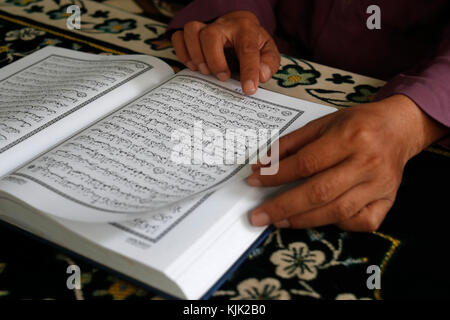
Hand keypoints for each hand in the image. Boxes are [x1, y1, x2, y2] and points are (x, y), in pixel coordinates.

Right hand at [171, 10, 279, 94]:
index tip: (249, 89)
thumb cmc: (252, 42)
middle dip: (215, 61)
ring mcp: (205, 27)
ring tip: (206, 71)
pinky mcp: (193, 34)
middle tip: (223, 77)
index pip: (247, 48)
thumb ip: (268, 64)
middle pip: (210, 35)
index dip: (249, 71)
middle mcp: (223, 24)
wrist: (239, 27)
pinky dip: (182, 53)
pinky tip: (194, 66)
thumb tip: (261, 75)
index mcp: (246, 28)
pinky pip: (178, 38)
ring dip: (196, 55)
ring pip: (191, 31)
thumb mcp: (268, 52)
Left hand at [247, 95, 449, 231]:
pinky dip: (337, 224)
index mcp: (350, 137)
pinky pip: (361, 221)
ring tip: (277, 221)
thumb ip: (292, 143)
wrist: (400, 128)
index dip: (276, 175)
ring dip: (302, 220)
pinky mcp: (388, 201)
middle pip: (319, 192)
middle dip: (283, 206)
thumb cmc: (358, 123)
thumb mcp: (323, 123)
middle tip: (258, 216)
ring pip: (337, 211)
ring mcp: (380, 185)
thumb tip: (262, 164)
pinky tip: (318, 218)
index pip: (306, 163)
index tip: (253, 181)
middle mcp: (367, 163)